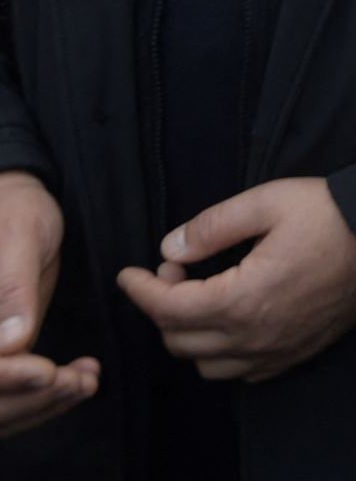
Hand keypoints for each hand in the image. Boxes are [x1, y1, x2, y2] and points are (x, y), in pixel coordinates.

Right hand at [0, 173, 97, 436]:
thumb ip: (11, 289)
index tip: (46, 371)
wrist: (22, 208)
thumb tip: (12, 344)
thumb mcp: (17, 239)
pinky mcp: (2, 358)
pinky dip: (44, 397)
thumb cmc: (15, 213)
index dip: (4, 378)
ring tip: (88, 381)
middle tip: (82, 380)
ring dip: (42, 404)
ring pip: (0, 406)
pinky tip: (82, 378)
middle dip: (30, 399)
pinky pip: (13, 393)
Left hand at [117, 178, 355, 382]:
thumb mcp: (268, 201)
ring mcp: (275, 351)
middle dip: (164, 306)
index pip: (169, 309)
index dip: (141, 291)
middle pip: (181, 340)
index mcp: (243, 299)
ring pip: (206, 364)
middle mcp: (254, 336)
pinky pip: (241, 372)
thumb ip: (213, 226)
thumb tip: (169, 248)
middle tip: (177, 270)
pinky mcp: (294, 355)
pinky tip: (232, 320)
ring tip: (202, 296)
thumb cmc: (329, 213)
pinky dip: (222, 353)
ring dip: (190, 334)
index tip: (129, 274)